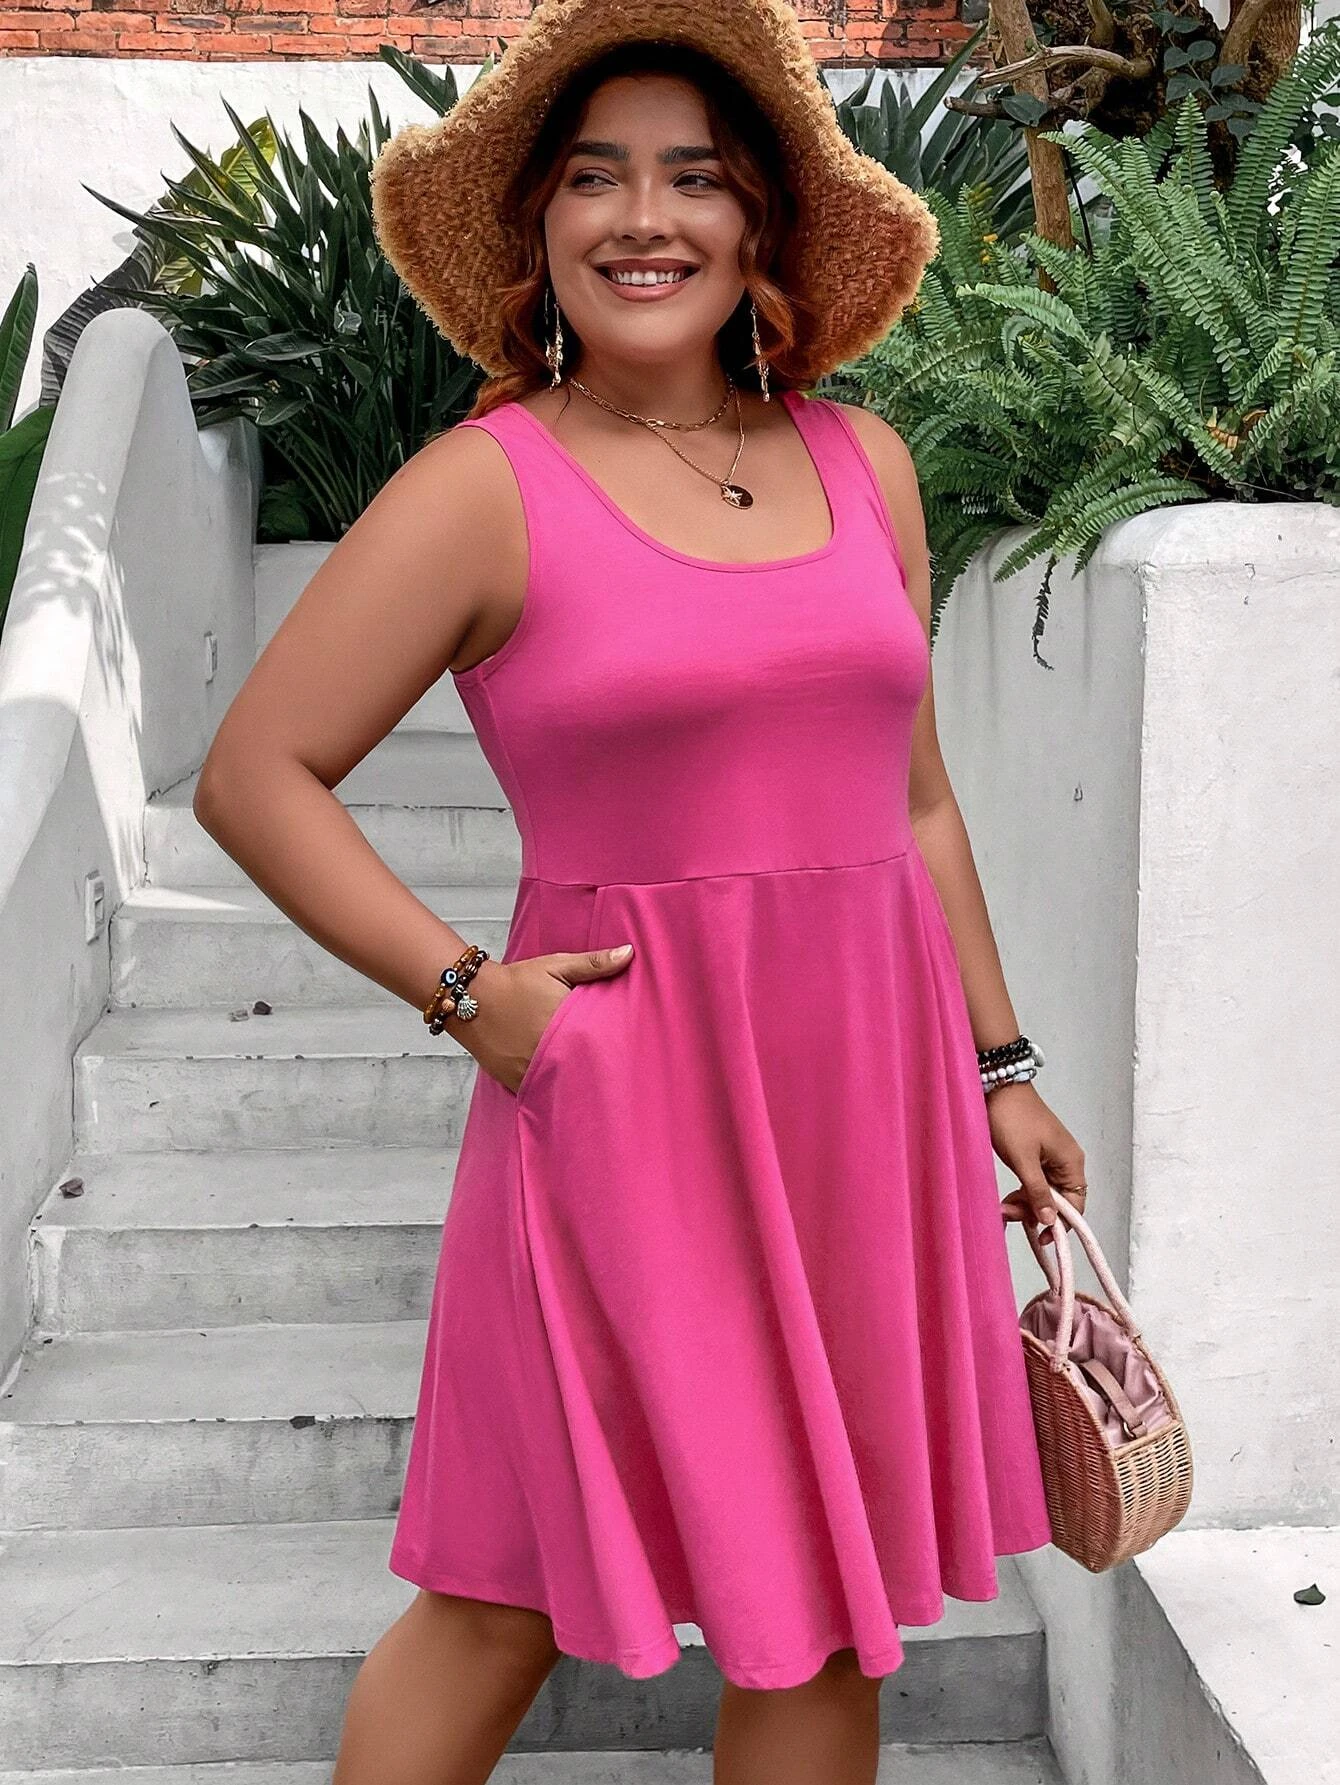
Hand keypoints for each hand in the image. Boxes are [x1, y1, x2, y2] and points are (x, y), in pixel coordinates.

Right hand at [450, 944, 634, 1093]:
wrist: (472, 997)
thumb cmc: (517, 981)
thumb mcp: (556, 966)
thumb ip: (593, 963)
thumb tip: (629, 953)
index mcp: (565, 1022)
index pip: (602, 1043)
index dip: (616, 1048)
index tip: (628, 1051)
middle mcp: (548, 1050)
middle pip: (585, 1068)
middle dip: (599, 1069)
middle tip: (616, 1073)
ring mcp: (531, 1069)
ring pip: (564, 1084)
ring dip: (576, 1083)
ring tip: (594, 1086)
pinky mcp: (516, 1081)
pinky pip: (541, 1092)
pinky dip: (552, 1090)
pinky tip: (564, 1090)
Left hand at [987, 1079, 1087, 1246]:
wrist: (998, 1087)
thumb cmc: (1013, 1119)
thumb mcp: (1023, 1160)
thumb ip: (1037, 1192)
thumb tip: (1050, 1220)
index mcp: (1072, 1162)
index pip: (1076, 1205)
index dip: (1060, 1224)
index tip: (1040, 1236)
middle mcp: (1067, 1162)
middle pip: (1059, 1200)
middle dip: (1035, 1211)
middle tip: (1008, 1213)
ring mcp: (1051, 1158)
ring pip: (1044, 1192)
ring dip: (1026, 1202)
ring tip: (1003, 1206)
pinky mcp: (1036, 1154)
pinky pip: (1035, 1181)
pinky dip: (1023, 1190)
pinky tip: (1008, 1198)